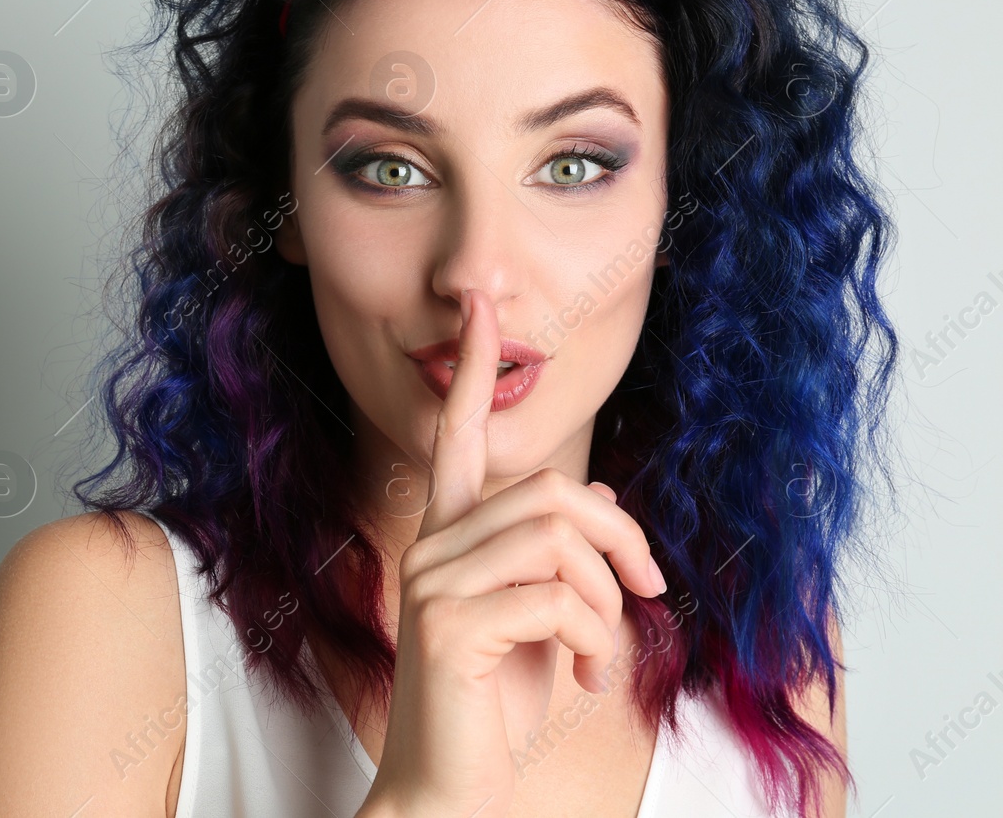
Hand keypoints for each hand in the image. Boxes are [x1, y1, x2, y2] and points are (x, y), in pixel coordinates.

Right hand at [359, 289, 666, 817]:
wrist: (451, 788)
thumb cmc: (494, 704)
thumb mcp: (541, 619)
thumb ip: (558, 554)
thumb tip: (602, 496)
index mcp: (448, 536)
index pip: (457, 436)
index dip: (471, 372)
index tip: (481, 309)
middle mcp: (430, 547)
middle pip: (552, 491)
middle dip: (622, 538)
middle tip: (649, 592)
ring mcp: (431, 583)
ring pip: (559, 540)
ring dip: (607, 602)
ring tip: (598, 652)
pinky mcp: (446, 625)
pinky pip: (556, 599)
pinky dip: (592, 640)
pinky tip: (579, 678)